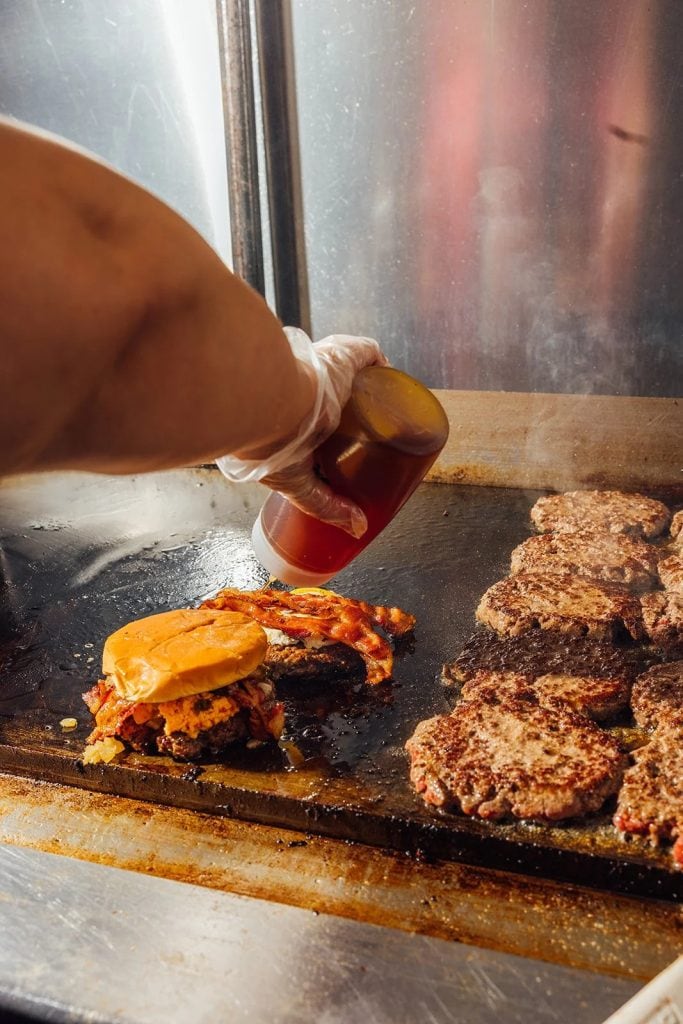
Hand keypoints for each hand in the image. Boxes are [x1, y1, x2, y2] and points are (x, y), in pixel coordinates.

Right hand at [217, 328, 386, 535]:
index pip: (316, 429)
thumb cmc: (272, 444)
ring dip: (369, 388)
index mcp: (289, 423)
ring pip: (353, 378)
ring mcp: (324, 371)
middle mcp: (304, 393)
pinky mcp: (343, 354)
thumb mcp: (296, 483)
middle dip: (353, 414)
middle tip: (373, 435)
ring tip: (387, 409)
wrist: (269, 404)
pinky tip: (392, 379)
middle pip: (337, 403)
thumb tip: (357, 527)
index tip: (348, 455)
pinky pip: (368, 355)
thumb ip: (325, 505)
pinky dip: (380, 364)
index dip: (331, 438)